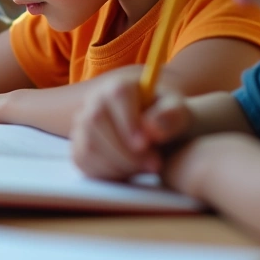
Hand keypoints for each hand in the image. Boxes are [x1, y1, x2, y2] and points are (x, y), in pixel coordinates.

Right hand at [69, 73, 193, 180]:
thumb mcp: (180, 115)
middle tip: (153, 165)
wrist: (158, 137)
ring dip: (118, 163)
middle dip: (124, 150)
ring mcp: (83, 123)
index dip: (128, 121)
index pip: (116, 96)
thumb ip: (172, 116)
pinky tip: (129, 172)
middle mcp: (95, 100)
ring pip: (88, 144)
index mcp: (120, 86)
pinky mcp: (78, 145)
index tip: (146, 145)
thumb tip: (152, 129)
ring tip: (145, 168)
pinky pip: (82, 160)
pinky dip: (106, 172)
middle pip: (96, 121)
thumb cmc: (168, 121)